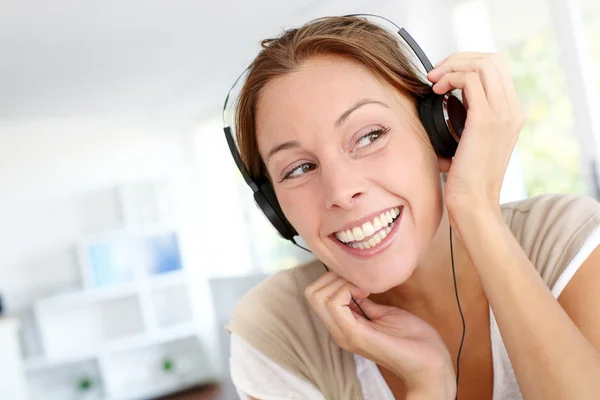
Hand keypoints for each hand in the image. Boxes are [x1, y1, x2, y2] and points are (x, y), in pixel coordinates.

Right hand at [305, 271, 455, 397]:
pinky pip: (334, 304)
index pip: (316, 294)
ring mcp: (344, 333)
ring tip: (363, 287)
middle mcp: (338, 331)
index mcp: (343, 325)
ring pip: (318, 296)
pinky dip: (347, 289)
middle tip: (358, 281)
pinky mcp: (355, 334)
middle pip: (312, 293)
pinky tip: (366, 293)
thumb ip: (364, 303)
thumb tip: (354, 284)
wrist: (428, 362)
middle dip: (332, 276)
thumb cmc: (411, 338)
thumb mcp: (382, 313)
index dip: (334, 278)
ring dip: (340, 282)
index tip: (358, 280)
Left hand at [427, 52, 524, 214]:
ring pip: (482, 64)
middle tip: (436, 73)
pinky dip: (450, 78)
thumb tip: (444, 99)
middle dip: (459, 58)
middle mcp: (512, 110)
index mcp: (511, 113)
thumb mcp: (470, 142)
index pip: (496, 69)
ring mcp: (502, 114)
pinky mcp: (485, 120)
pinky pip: (470, 80)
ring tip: (434, 80)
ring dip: (453, 66)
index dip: (467, 64)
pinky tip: (437, 90)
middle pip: (492, 60)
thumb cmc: (466, 178)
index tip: (444, 76)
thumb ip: (468, 118)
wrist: (473, 202)